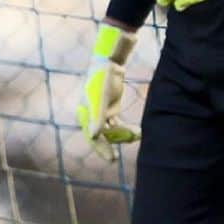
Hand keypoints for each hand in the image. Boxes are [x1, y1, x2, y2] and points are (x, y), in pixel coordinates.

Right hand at [77, 23, 139, 161]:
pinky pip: (117, 126)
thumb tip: (94, 137)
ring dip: (123, 136)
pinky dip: (126, 130)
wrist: (108, 63)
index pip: (92, 137)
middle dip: (110, 146)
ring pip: (111, 132)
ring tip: (137, 135)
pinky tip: (138, 133)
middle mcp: (91, 116)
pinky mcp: (110, 110)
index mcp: (85, 114)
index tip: (112, 159)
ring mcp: (101, 114)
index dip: (101, 149)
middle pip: (101, 137)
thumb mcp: (101, 99)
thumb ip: (98, 118)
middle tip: (114, 159)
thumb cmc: (102, 80)